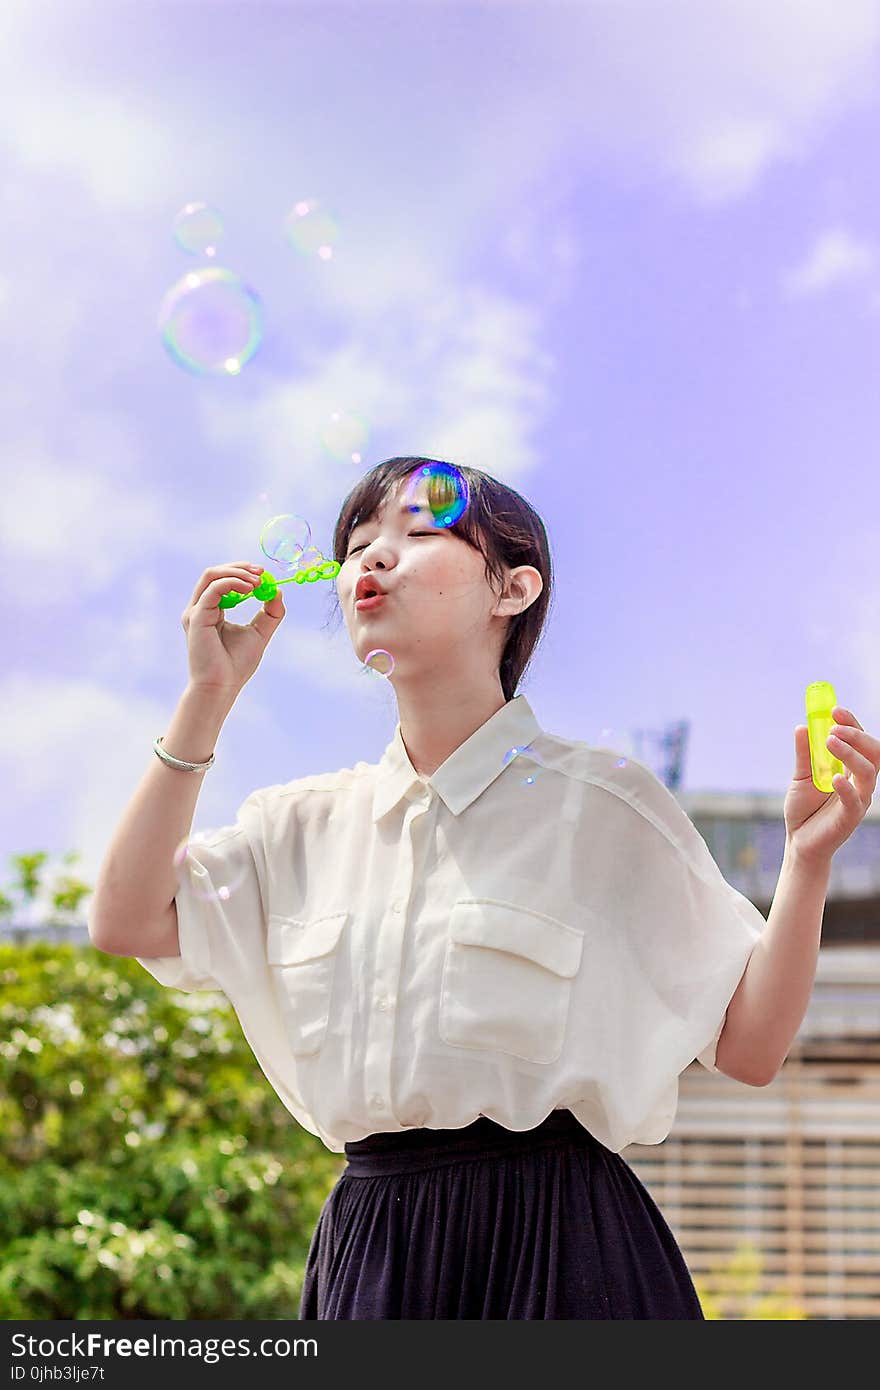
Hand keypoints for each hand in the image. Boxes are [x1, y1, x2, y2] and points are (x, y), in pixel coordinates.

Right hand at [182, 561, 284, 696]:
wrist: (222, 686)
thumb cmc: (236, 665)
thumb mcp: (260, 633)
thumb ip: (270, 613)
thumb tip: (278, 590)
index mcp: (211, 610)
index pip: (222, 581)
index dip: (242, 572)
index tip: (264, 573)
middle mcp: (199, 608)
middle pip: (215, 573)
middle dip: (240, 567)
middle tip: (262, 571)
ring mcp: (195, 611)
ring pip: (211, 575)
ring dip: (237, 573)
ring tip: (257, 581)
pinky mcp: (196, 616)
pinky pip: (213, 589)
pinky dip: (232, 583)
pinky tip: (250, 589)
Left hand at [784, 706, 878, 866]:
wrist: (798, 840)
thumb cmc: (804, 808)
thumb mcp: (801, 776)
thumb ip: (805, 754)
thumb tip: (803, 726)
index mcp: (850, 769)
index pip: (860, 741)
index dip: (851, 724)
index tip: (834, 710)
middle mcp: (860, 781)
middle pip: (873, 753)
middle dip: (857, 735)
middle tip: (833, 727)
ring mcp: (858, 799)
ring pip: (868, 772)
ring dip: (850, 753)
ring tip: (830, 741)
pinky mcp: (851, 817)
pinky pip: (855, 800)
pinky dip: (847, 787)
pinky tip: (834, 777)